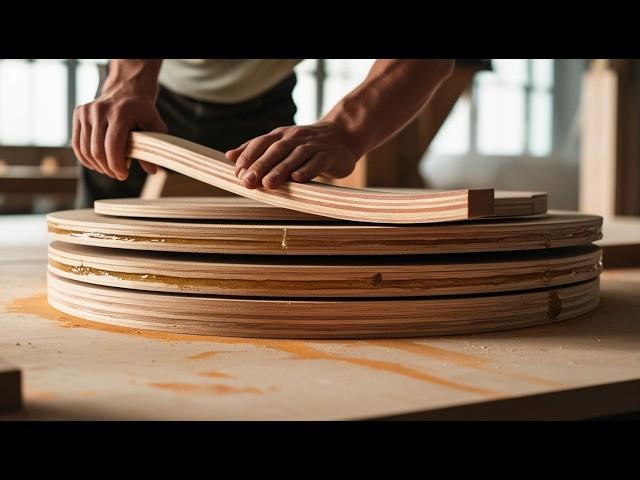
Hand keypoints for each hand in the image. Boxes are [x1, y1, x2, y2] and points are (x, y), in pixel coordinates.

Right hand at [72, 92, 166, 179]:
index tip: (123, 175)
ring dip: (97, 166)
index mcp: (120, 112)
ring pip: (85, 150)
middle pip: (97, 150)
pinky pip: (77, 144)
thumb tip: (152, 170)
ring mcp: (86, 111)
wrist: (126, 89)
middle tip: (118, 175)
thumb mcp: (155, 125)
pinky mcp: (78, 113)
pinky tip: (97, 164)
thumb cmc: (142, 111)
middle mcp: (100, 110)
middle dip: (108, 168)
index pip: (112, 146)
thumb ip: (153, 147)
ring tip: (110, 169)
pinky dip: (86, 159)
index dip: (116, 165)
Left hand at [226, 121, 359, 188]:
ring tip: (269, 184)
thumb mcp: (280, 143)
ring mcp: (313, 146)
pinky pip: (318, 162)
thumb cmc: (307, 145)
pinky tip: (298, 179)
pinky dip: (308, 169)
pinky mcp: (329, 155)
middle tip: (247, 182)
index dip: (248, 157)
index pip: (261, 144)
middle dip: (260, 166)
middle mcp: (295, 138)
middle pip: (275, 150)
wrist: (343, 136)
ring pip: (295, 156)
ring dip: (281, 169)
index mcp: (281, 135)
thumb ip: (257, 150)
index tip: (237, 174)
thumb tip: (229, 156)